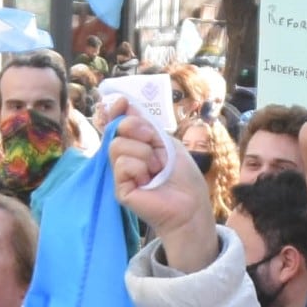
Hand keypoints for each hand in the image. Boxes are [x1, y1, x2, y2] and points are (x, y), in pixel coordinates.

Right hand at [112, 109, 220, 272]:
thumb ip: (147, 126)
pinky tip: (148, 181)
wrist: (190, 203)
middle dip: (138, 130)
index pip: (119, 123)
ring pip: (117, 146)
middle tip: (155, 144)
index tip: (121, 103)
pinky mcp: (120, 188)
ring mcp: (121, 173)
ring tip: (156, 170)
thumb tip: (126, 104)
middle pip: (117, 130)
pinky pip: (122, 164)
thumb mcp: (168, 142)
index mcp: (138, 144)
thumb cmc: (183, 176)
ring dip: (144, 154)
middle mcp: (126, 157)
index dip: (117, 111)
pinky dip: (140, 168)